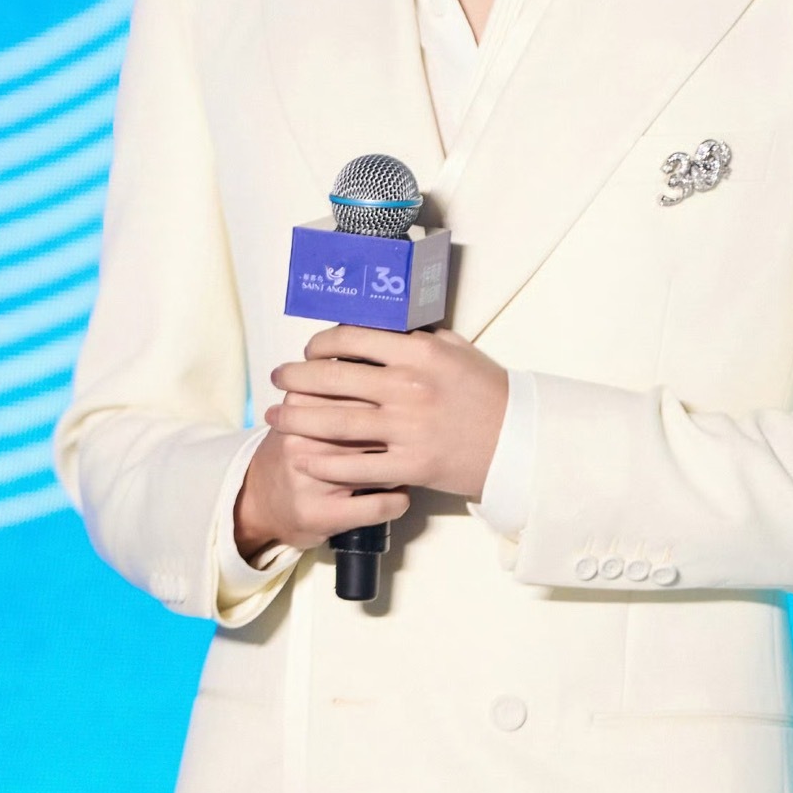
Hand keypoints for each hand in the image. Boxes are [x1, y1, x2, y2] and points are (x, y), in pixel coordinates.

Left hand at [232, 324, 509, 558]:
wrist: (518, 440)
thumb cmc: (487, 392)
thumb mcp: (456, 350)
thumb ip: (417, 339)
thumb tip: (380, 327)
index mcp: (419, 352)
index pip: (351, 339)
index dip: (319, 344)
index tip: (309, 351)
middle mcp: (409, 387)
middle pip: (333, 380)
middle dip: (295, 379)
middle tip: (278, 380)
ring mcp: (408, 428)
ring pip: (335, 422)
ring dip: (297, 419)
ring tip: (275, 417)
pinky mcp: (410, 464)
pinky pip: (356, 465)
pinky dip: (324, 462)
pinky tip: (302, 457)